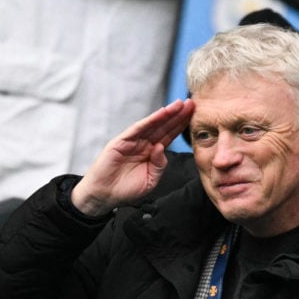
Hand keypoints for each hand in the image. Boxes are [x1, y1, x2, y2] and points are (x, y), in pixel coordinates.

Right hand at [71, 99, 193, 215]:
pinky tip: (161, 113)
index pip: (169, 136)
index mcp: (152, 153)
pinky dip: (149, 121)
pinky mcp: (121, 142)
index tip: (194, 115)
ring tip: (179, 105)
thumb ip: (159, 166)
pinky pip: (137, 129)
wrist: (104, 195)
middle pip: (164, 127)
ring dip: (166, 114)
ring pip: (153, 125)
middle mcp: (144, 144)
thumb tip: (161, 148)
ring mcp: (132, 141)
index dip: (181, 125)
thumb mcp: (150, 180)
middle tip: (192, 103)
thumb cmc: (126, 189)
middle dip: (178, 115)